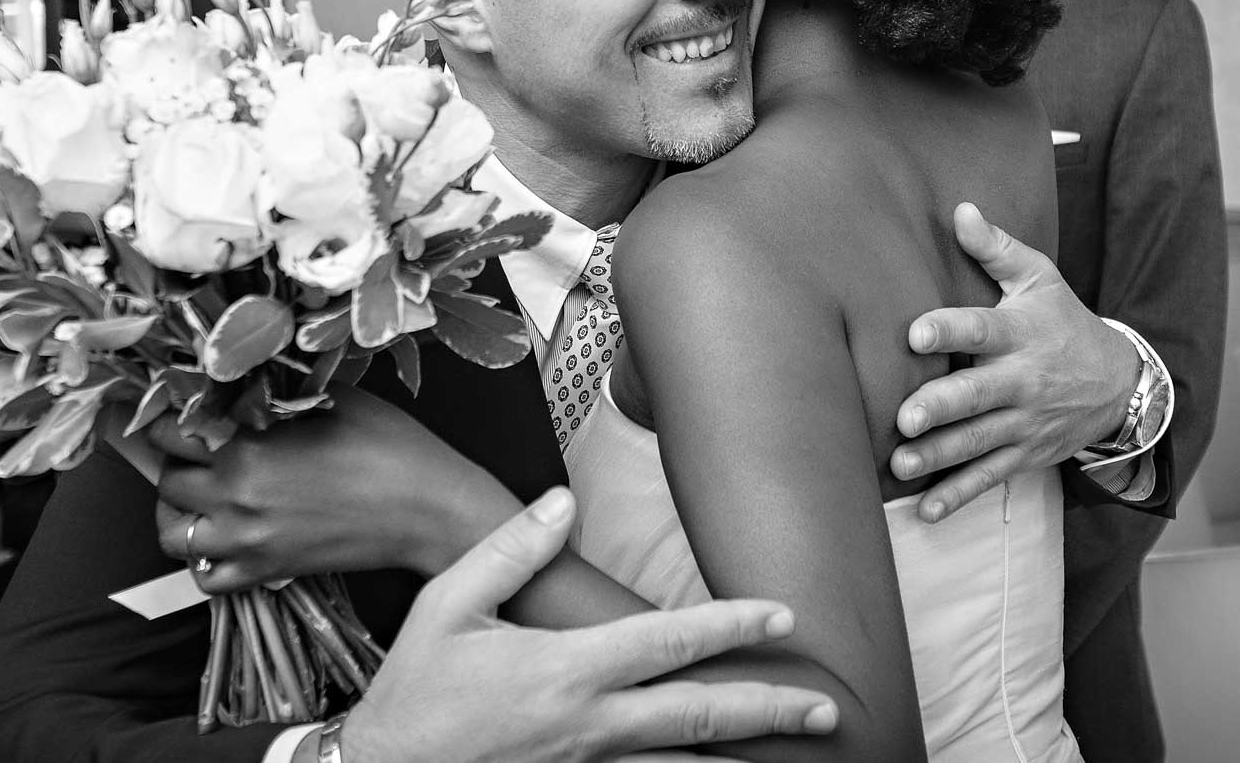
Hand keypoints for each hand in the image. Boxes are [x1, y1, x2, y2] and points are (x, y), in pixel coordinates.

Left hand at [151, 382, 521, 590]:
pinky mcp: (266, 572)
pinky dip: (204, 561)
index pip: (169, 433)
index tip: (183, 413)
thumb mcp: (333, 397)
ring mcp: (247, 540)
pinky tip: (225, 538)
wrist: (428, 508)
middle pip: (166, 481)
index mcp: (246, 446)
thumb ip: (278, 392)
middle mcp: (234, 496)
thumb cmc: (389, 445)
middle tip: (199, 450)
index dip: (171, 419)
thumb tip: (246, 382)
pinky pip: (205, 579)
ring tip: (203, 496)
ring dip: (179, 513)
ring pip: (173, 535)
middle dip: (176, 462)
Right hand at [337, 488, 839, 762]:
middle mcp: (589, 725)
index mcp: (565, 671)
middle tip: (827, 708)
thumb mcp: (447, 608)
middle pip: (699, 716)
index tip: (781, 614)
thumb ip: (509, 552)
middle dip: (769, 710)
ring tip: (797, 751)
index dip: (731, 626)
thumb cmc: (412, 695)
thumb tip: (560, 502)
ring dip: (742, 757)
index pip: (669, 644)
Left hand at [890, 203, 1138, 519]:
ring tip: (900, 465)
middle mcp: (1022, 381)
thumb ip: (995, 249)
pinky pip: (990, 478)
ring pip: (978, 443)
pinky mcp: (1024, 454)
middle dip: (941, 407)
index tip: (915, 334)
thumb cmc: (1062, 322)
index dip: (949, 329)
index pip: (982, 328)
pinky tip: (928, 511)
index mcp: (1020, 333)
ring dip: (939, 457)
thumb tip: (960, 209)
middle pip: (978, 395)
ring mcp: (1024, 423)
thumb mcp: (1039, 279)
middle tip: (905, 417)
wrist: (1120, 383)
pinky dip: (959, 497)